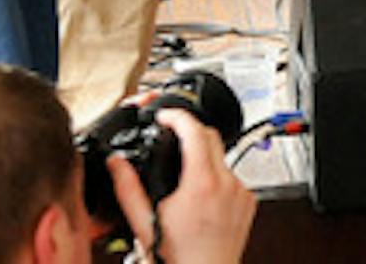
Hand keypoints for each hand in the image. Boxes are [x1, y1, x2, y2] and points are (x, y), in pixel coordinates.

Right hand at [103, 109, 254, 263]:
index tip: (166, 116)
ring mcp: (241, 192)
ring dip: (204, 159)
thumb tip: (116, 164)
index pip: (194, 131)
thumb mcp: (144, 222)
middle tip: (172, 139)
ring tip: (184, 180)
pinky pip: (233, 178)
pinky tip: (202, 198)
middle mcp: (227, 183)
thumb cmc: (177, 258)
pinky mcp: (248, 201)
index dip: (177, 116)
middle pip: (211, 137)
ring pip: (223, 158)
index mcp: (201, 183)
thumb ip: (128, 188)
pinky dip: (217, 178)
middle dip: (190, 133)